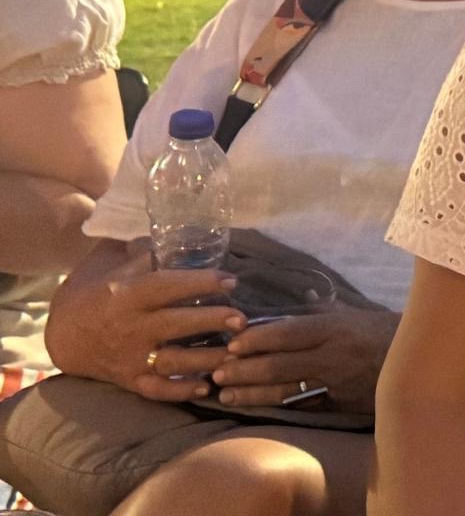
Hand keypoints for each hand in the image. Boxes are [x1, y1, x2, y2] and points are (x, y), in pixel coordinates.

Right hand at [54, 254, 244, 402]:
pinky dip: (181, 390)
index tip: (230, 281)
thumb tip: (181, 233)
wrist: (63, 334)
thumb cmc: (94, 290)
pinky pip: (156, 390)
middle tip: (243, 319)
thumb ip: (144, 250)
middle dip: (211, 322)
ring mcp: (130, 357)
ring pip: (172, 361)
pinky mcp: (129, 380)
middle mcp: (130, 328)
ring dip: (206, 359)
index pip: (166, 287)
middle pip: (175, 325)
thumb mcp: (112, 262)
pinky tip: (206, 386)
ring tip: (237, 354)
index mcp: (127, 294)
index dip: (199, 283)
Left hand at [212, 306, 400, 411]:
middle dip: (244, 370)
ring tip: (226, 395)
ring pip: (286, 390)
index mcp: (335, 327)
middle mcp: (333, 355)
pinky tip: (258, 409)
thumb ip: (325, 309)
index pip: (287, 333)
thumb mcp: (356, 313)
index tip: (231, 345)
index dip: (256, 340)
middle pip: (279, 364)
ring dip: (252, 393)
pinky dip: (279, 408)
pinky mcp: (342, 405)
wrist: (422, 361)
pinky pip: (304, 407)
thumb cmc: (385, 332)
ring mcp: (337, 383)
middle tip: (218, 373)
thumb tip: (302, 293)